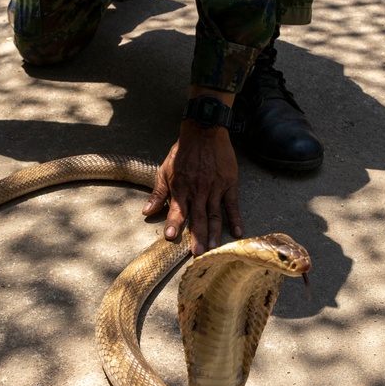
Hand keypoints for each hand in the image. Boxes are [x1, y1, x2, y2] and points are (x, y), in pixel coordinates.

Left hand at [143, 119, 243, 255]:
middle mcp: (198, 190)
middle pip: (198, 217)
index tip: (171, 237)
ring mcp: (215, 188)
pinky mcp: (229, 184)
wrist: (204, 131)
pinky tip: (238, 232)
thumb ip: (158, 193)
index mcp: (181, 188)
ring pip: (215, 214)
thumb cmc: (183, 152)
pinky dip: (235, 219)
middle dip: (197, 236)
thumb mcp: (165, 170)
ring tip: (213, 248)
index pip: (177, 210)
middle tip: (197, 253)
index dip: (174, 224)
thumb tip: (146, 212)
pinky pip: (232, 204)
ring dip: (214, 232)